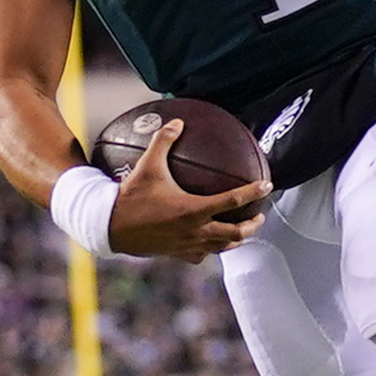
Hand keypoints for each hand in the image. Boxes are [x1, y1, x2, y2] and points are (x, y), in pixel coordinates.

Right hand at [106, 119, 270, 263]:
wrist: (108, 227)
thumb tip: (177, 121)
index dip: (253, 192)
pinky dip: (212, 249)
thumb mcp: (147, 165)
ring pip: (221, 247)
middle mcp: (195, 231)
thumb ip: (163, 141)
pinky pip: (202, 255)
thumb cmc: (130, 196)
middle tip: (259, 216)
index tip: (267, 185)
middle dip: (252, 225)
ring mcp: (187, 246)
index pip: (233, 201)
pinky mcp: (177, 254)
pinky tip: (212, 243)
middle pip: (235, 233)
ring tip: (244, 231)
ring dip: (236, 240)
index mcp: (193, 209)